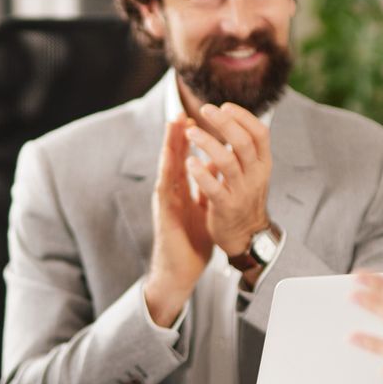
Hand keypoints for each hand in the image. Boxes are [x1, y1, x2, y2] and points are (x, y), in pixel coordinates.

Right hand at [143, 116, 214, 327]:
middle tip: (181, 112)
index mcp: (183, 191)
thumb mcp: (204, 208)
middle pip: (174, 158)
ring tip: (173, 124)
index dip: (189, 140)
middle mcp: (173, 193)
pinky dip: (169, 170)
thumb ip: (207, 186)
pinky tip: (172, 156)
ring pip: (168, 167)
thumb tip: (217, 165)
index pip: (186, 160)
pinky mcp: (165, 214)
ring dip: (170, 144)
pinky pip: (167, 188)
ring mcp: (167, 202)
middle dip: (177, 135)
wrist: (179, 271)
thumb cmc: (190, 241)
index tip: (195, 120)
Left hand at [184, 103, 272, 257]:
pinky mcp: (226, 207)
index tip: (225, 106)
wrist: (246, 235)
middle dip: (223, 123)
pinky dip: (201, 173)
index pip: (260, 133)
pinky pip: (214, 187)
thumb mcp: (253, 171)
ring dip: (207, 143)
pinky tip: (189, 162)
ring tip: (190, 133)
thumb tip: (231, 117)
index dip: (243, 117)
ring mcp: (242, 192)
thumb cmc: (244, 197)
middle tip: (204, 109)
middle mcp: (256, 175)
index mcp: (263, 163)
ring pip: (227, 161)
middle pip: (243, 142)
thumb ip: (245, 148)